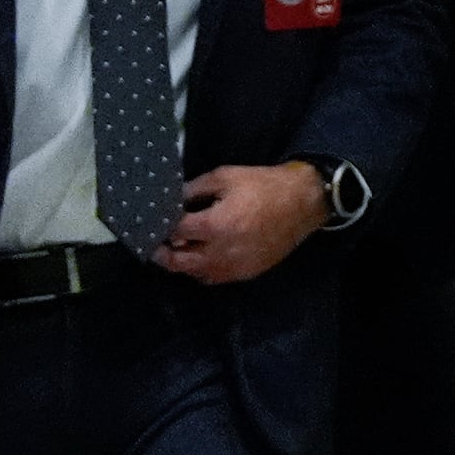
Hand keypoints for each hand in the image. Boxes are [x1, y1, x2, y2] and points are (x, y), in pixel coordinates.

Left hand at [157, 163, 329, 284]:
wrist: (304, 202)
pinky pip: (215, 278)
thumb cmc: (264, 185)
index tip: (150, 223)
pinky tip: (201, 256)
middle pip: (179, 262)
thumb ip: (194, 189)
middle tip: (155, 245)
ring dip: (182, 263)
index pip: (175, 231)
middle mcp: (221, 252)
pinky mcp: (246, 273)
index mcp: (215, 225)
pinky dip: (202, 269)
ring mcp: (234, 266)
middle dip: (163, 254)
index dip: (160, 227)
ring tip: (177, 250)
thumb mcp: (225, 176)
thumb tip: (173, 199)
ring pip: (195, 273)